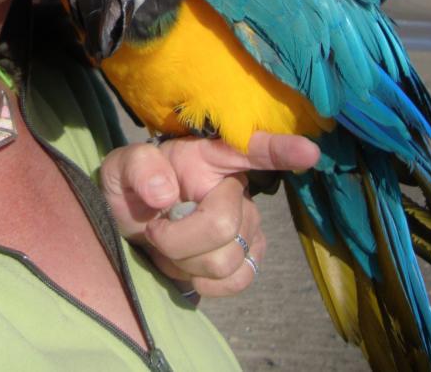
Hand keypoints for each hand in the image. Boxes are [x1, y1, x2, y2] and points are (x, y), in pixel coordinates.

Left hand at [99, 131, 319, 297]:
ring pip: (225, 260)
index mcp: (210, 155)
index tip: (308, 152)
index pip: (250, 149)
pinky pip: (237, 281)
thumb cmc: (132, 185)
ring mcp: (248, 224)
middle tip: (155, 229)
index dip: (281, 150)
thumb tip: (164, 193)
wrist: (133, 221)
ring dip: (184, 261)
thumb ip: (138, 168)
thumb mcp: (121, 166)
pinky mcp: (248, 256)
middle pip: (222, 226)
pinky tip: (188, 264)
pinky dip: (202, 282)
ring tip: (169, 244)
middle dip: (177, 239)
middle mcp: (237, 187)